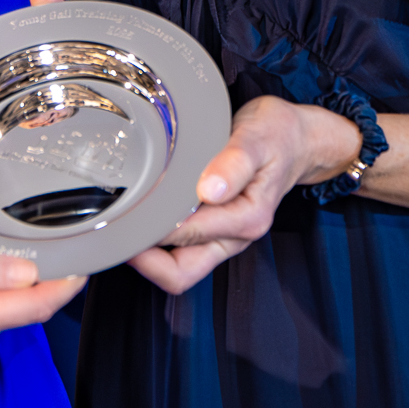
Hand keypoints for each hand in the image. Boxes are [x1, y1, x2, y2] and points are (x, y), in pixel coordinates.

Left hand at [127, 96, 361, 295]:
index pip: (188, 236)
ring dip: (148, 257)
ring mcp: (223, 237)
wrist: (295, 138)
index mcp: (247, 218)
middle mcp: (235, 236)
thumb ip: (234, 163)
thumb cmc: (277, 135)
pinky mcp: (215, 230)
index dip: (152, 231)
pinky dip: (157, 246)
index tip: (123, 216)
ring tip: (121, 229)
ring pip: (178, 269)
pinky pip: (181, 254)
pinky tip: (140, 221)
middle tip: (112, 231)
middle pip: (180, 272)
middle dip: (142, 259)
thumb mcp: (258, 138)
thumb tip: (209, 190)